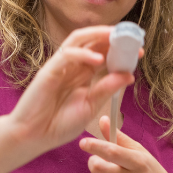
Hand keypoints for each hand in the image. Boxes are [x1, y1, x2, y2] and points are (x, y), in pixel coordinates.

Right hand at [8, 26, 135, 150]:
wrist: (34, 137)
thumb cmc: (59, 124)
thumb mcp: (91, 106)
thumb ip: (107, 89)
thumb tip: (129, 75)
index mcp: (83, 74)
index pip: (103, 53)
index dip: (121, 49)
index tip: (139, 51)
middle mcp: (72, 66)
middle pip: (93, 41)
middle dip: (113, 37)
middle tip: (132, 38)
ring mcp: (60, 66)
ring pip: (78, 40)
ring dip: (98, 35)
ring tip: (117, 37)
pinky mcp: (49, 71)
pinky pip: (67, 55)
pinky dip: (83, 54)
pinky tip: (98, 59)